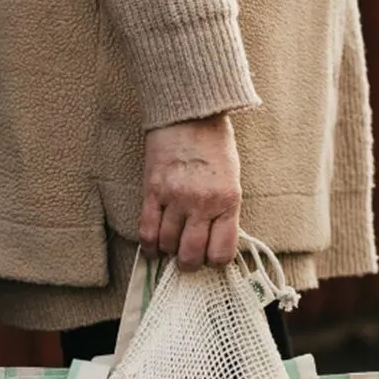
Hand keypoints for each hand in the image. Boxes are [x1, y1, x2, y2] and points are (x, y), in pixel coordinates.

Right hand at [139, 113, 242, 270]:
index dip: (215, 261)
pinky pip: (147, 230)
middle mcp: (202, 203)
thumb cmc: (214, 146)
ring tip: (171, 247)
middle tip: (187, 259)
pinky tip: (153, 248)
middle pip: (191, 255)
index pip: (221, 252)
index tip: (210, 256)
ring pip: (167, 245)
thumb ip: (223, 212)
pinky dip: (149, 246)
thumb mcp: (231, 180)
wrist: (190, 113)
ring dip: (168, 252)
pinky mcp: (153, 191)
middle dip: (189, 264)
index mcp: (228, 201)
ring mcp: (175, 198)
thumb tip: (213, 241)